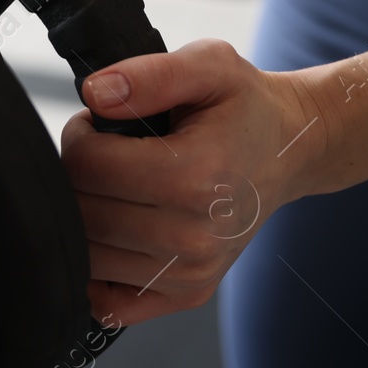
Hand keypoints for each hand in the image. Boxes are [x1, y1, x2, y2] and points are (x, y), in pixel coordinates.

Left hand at [61, 39, 327, 325]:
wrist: (290, 152)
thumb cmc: (246, 108)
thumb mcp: (210, 64)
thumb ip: (149, 73)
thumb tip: (95, 94)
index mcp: (196, 176)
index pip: (88, 166)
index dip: (79, 136)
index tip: (99, 124)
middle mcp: (195, 236)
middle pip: (84, 213)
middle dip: (77, 176)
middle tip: (106, 153)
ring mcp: (192, 273)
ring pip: (89, 256)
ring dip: (86, 218)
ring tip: (115, 186)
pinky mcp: (187, 295)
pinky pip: (109, 304)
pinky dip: (98, 271)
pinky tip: (116, 232)